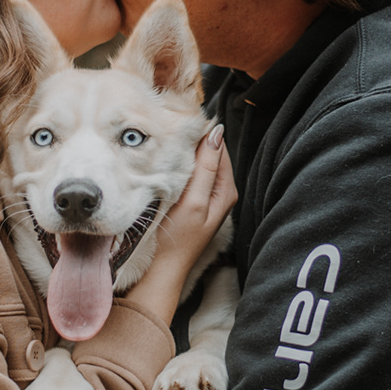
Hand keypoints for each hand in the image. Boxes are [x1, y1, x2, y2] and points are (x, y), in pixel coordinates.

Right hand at [122, 125, 235, 325]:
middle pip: (209, 153)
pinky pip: (190, 175)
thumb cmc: (178, 238)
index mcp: (226, 189)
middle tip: (168, 127)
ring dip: (184, 153)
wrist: (164, 269)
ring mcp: (206, 197)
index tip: (180, 121)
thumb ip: (206, 167)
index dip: (201, 132)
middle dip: (192, 140)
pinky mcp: (192, 202)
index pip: (219, 147)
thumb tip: (216, 133)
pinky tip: (165, 162)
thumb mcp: (194, 200)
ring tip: (165, 140)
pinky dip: (179, 166)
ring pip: (198, 163)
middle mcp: (220, 191)